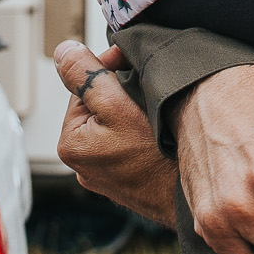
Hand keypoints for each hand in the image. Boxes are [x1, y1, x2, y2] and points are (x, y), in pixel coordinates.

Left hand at [53, 41, 178, 226]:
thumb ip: (87, 77)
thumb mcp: (119, 108)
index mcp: (70, 144)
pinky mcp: (124, 181)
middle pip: (97, 105)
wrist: (190, 203)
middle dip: (118, 89)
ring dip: (129, 109)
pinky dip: (139, 132)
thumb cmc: (158, 159)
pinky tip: (158, 131)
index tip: (130, 58)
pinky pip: (126, 144)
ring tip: (154, 105)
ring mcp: (103, 175)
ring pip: (113, 124)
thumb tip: (63, 51)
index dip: (106, 66)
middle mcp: (81, 164)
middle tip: (147, 81)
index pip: (82, 87)